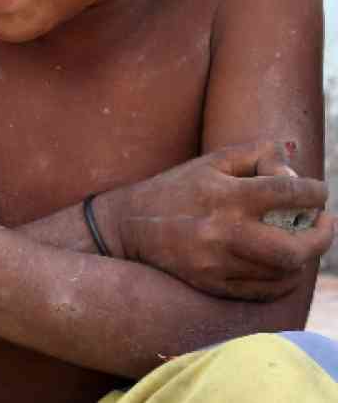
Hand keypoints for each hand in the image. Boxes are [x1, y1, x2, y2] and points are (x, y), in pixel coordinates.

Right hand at [104, 141, 333, 301]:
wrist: (126, 228)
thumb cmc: (176, 188)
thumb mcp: (211, 162)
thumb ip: (256, 154)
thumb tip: (294, 165)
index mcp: (225, 196)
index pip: (290, 193)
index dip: (315, 192)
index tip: (318, 193)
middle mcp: (223, 232)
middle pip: (296, 249)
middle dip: (322, 236)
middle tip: (323, 224)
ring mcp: (218, 264)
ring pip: (284, 273)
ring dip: (304, 256)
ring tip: (301, 241)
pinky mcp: (212, 285)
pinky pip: (266, 291)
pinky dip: (285, 279)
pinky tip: (284, 265)